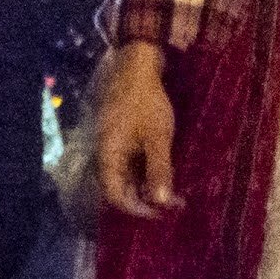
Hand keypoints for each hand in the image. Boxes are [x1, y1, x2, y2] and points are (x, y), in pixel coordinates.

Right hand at [96, 43, 179, 218]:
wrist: (137, 65)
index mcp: (108, 157)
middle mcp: (106, 155)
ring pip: (127, 176)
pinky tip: (164, 173)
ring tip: (173, 192)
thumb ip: (159, 171)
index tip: (163, 212)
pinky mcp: (121, 137)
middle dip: (146, 200)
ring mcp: (113, 145)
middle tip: (173, 204)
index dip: (138, 210)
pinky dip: (146, 172)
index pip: (116, 197)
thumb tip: (162, 204)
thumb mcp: (157, 137)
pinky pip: (131, 163)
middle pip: (120, 189)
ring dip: (147, 186)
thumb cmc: (146, 102)